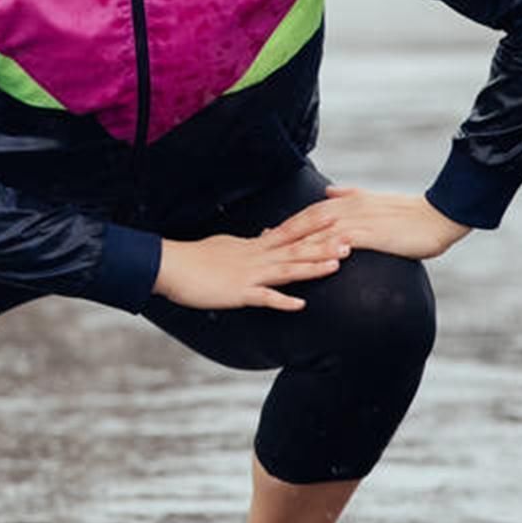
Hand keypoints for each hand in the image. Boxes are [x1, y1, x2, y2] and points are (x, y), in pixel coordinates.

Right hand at [153, 216, 351, 311]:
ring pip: (286, 269)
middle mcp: (256, 256)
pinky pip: (263, 297)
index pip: (290, 233)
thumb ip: (249, 244)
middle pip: (296, 248)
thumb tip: (264, 237)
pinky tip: (300, 304)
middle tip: (352, 239)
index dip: (315, 226)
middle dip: (325, 244)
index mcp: (254, 245)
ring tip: (337, 264)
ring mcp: (248, 273)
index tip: (338, 217)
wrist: (168, 265)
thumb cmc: (194, 258)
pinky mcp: (237, 292)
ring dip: (312, 267)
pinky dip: (282, 301)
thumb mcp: (226, 246)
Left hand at [274, 186, 472, 260]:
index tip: (268, 232)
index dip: (288, 222)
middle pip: (306, 220)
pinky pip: (338, 242)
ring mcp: (356, 219)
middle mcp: (347, 206)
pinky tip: (307, 261)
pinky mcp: (368, 233)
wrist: (437, 216)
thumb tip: (330, 190)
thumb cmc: (409, 213)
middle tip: (259, 244)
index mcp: (348, 200)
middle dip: (282, 232)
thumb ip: (350, 195)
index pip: (310, 211)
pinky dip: (321, 250)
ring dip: (294, 243)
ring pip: (318, 231)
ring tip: (274, 255)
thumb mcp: (374, 200)